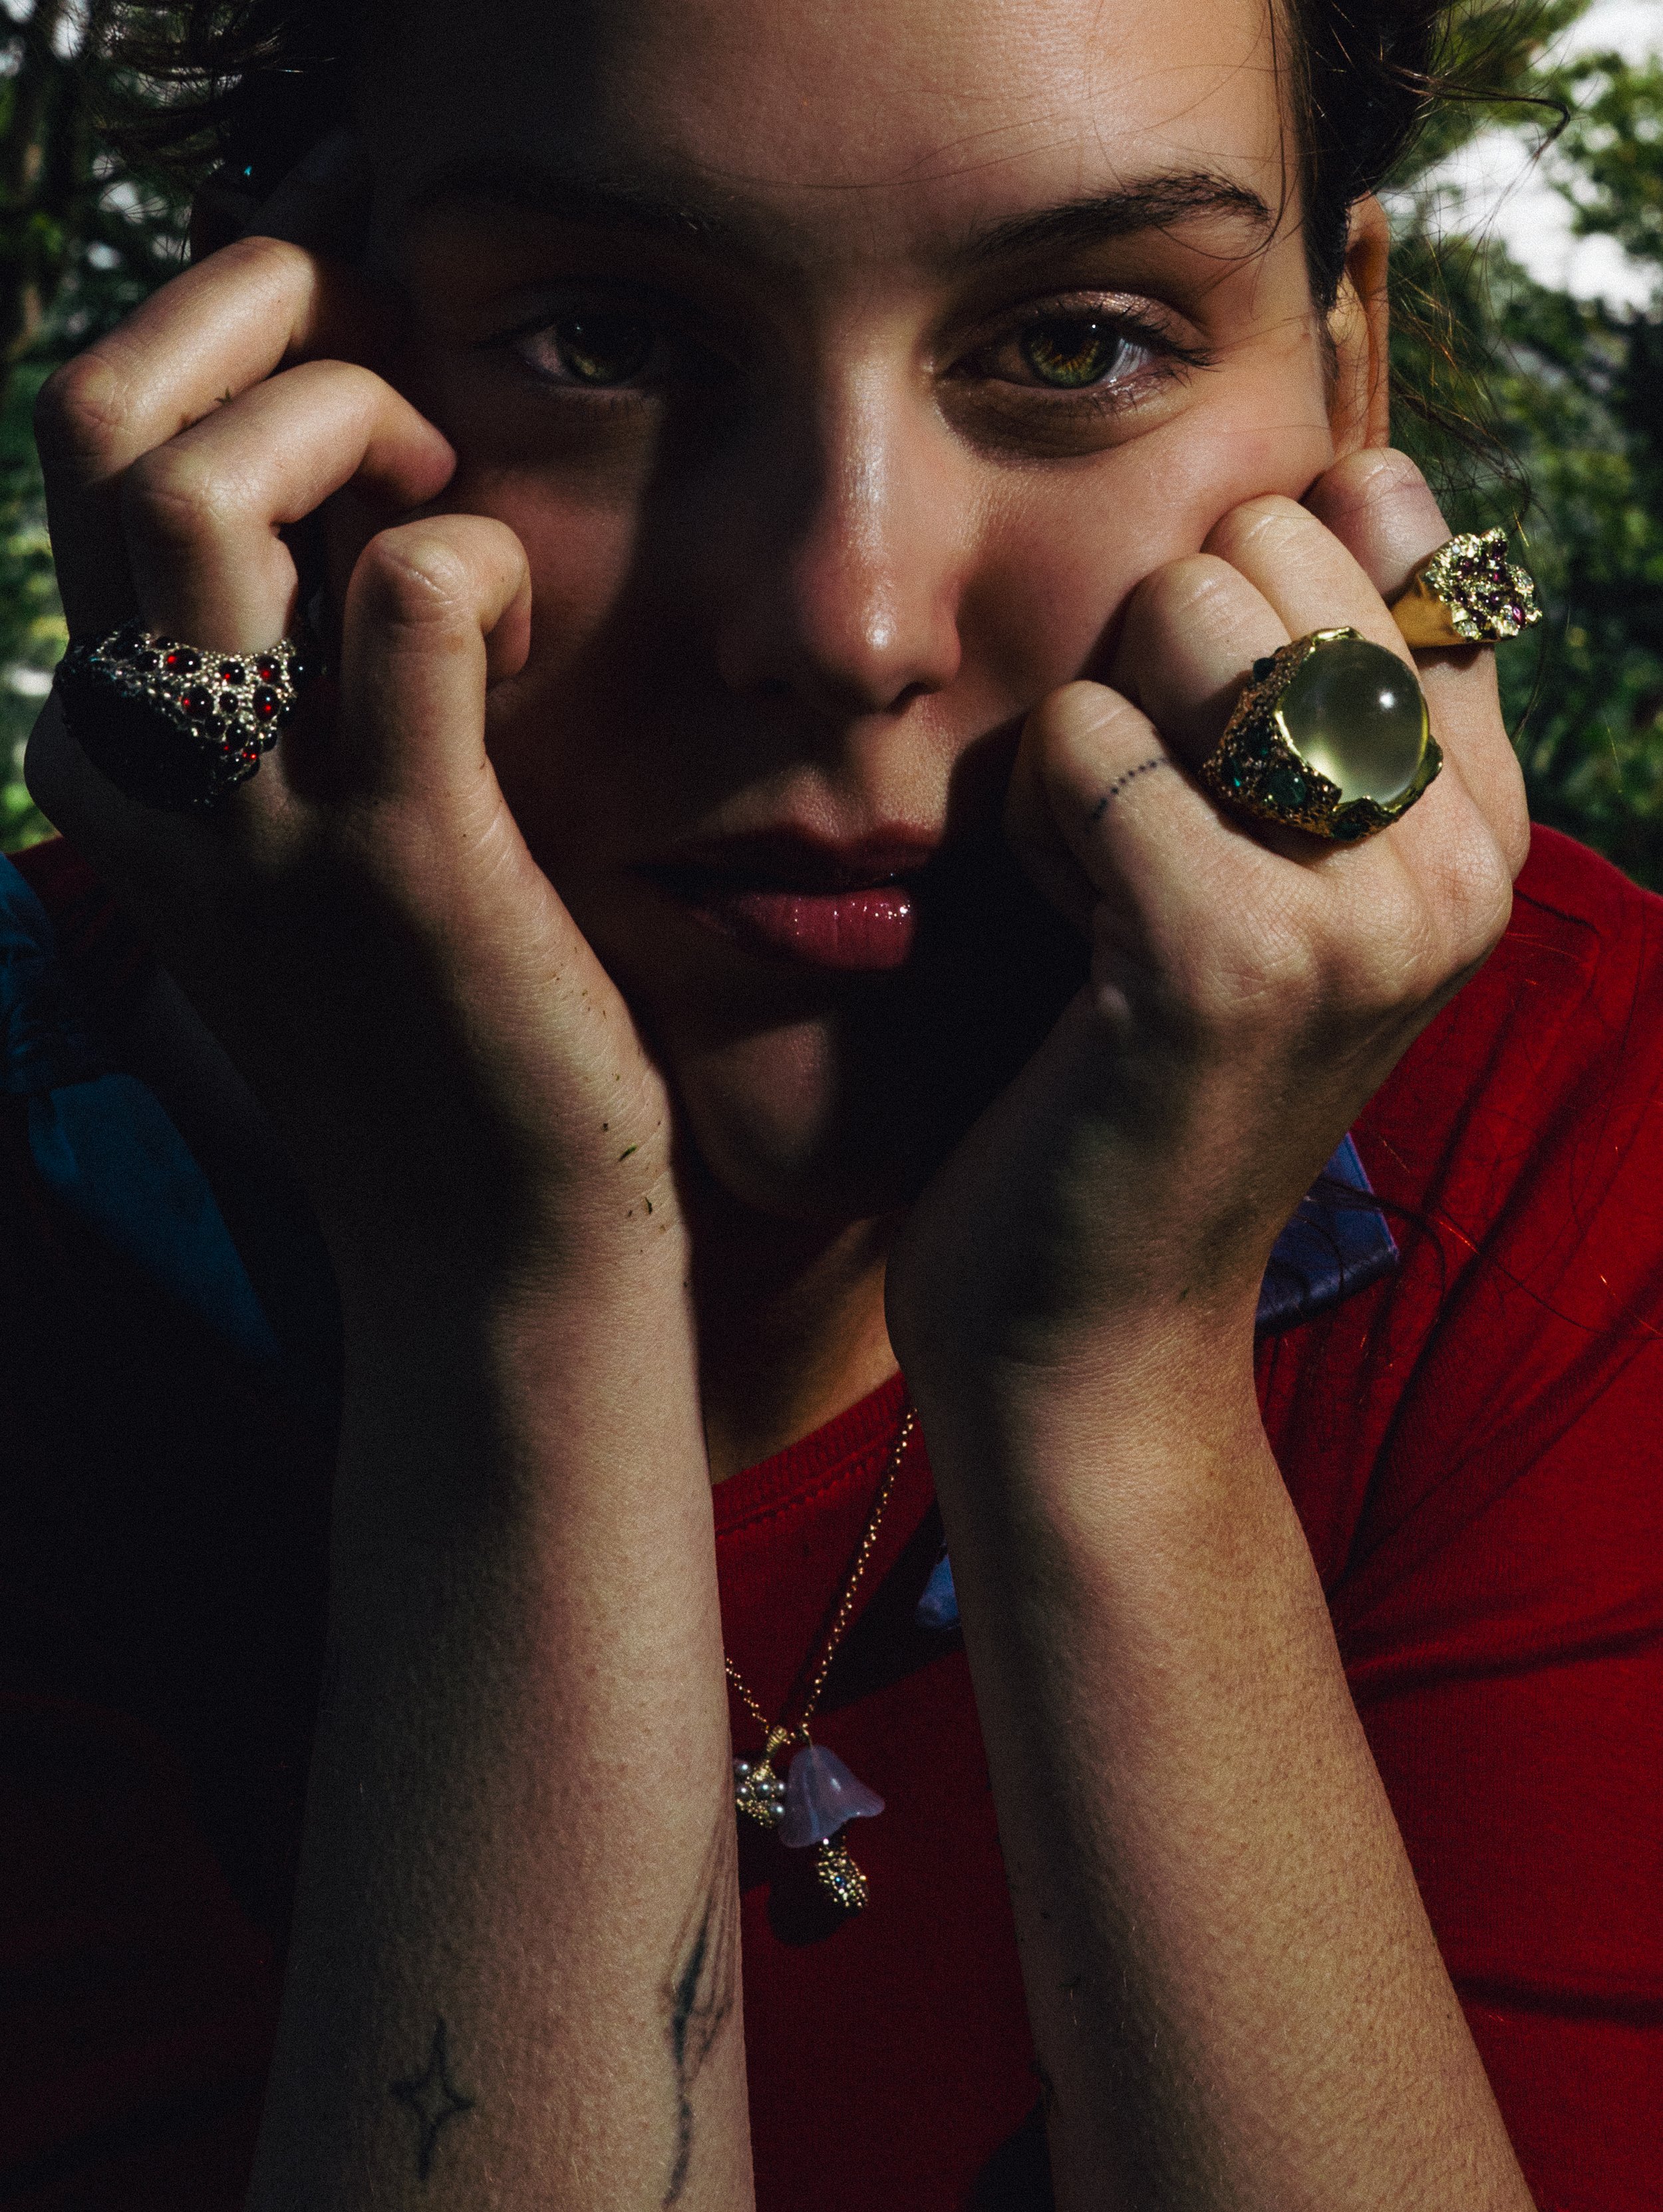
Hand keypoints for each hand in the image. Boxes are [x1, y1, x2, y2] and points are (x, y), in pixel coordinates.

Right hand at [26, 219, 679, 1314]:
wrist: (494, 1252)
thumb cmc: (436, 1028)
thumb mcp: (305, 839)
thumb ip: (285, 673)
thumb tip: (356, 477)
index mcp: (108, 747)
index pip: (85, 445)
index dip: (219, 320)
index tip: (352, 288)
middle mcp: (146, 768)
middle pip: (93, 419)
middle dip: (258, 299)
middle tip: (399, 319)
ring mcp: (258, 816)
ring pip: (201, 484)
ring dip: (347, 405)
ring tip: (448, 471)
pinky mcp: (407, 857)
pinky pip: (410, 601)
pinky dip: (476, 551)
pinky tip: (521, 608)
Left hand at [887, 450, 1525, 1391]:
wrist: (1095, 1325)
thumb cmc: (1143, 1079)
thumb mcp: (1275, 871)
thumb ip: (1337, 693)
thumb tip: (1362, 467)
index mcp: (1483, 815)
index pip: (1388, 522)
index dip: (1239, 602)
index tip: (1216, 769)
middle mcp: (1461, 855)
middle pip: (1264, 545)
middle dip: (1153, 664)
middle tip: (1146, 841)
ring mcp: (1366, 909)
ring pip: (1182, 616)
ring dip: (1092, 741)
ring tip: (1107, 888)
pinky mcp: (1234, 959)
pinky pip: (1087, 739)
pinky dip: (1035, 818)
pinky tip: (1066, 937)